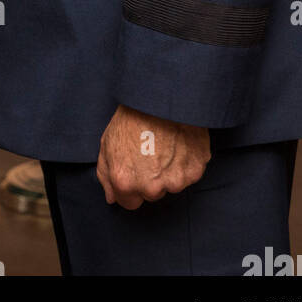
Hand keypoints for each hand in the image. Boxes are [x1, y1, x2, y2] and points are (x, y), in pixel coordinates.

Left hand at [96, 104, 210, 209]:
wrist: (159, 98)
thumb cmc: (132, 117)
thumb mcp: (107, 143)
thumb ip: (106, 175)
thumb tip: (111, 197)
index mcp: (125, 182)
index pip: (130, 203)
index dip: (132, 187)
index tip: (136, 171)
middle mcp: (150, 187)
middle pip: (152, 195)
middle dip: (151, 179)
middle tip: (150, 152)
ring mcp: (175, 181)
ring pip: (172, 185)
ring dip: (170, 171)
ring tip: (165, 144)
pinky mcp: (195, 171)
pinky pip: (189, 173)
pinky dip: (186, 162)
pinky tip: (179, 144)